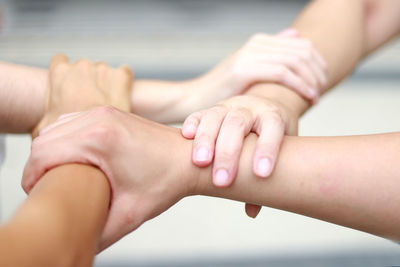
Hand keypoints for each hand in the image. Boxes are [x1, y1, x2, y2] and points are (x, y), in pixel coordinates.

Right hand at [23, 106, 193, 250]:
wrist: (189, 159)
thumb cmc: (166, 182)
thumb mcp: (130, 213)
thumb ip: (97, 232)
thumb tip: (76, 242)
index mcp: (99, 138)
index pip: (42, 154)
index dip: (31, 179)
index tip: (38, 196)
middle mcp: (98, 118)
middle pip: (43, 139)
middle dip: (37, 166)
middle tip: (47, 189)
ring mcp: (104, 111)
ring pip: (54, 128)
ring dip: (49, 151)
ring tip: (57, 174)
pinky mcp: (109, 112)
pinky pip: (71, 121)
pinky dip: (63, 138)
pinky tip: (73, 158)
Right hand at [31, 54, 132, 136]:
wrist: (97, 134)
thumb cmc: (69, 133)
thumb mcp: (43, 128)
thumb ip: (41, 121)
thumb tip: (37, 136)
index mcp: (59, 71)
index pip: (60, 61)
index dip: (66, 75)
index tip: (71, 88)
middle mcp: (81, 65)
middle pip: (85, 67)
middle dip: (87, 80)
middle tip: (90, 102)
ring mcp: (103, 68)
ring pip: (105, 71)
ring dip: (106, 83)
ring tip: (105, 103)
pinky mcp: (121, 75)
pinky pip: (124, 73)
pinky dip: (123, 83)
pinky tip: (121, 97)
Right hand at [181, 29, 325, 111]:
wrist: (194, 100)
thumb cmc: (223, 92)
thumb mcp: (248, 71)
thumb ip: (272, 54)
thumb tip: (295, 35)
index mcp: (259, 42)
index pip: (302, 45)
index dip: (319, 63)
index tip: (322, 82)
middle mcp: (256, 44)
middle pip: (303, 51)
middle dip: (319, 72)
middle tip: (321, 91)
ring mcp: (250, 54)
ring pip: (296, 61)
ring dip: (312, 80)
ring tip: (316, 97)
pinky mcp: (244, 69)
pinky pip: (283, 73)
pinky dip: (300, 86)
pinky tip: (308, 98)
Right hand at [182, 93, 298, 216]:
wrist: (263, 103)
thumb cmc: (273, 134)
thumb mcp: (281, 149)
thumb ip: (270, 177)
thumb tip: (252, 210)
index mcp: (272, 116)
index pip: (272, 129)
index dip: (267, 150)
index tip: (261, 175)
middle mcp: (249, 109)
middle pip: (238, 124)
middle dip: (228, 153)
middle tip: (222, 181)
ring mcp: (229, 106)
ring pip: (215, 117)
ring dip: (206, 140)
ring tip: (200, 163)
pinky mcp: (212, 109)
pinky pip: (199, 114)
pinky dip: (192, 124)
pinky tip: (185, 137)